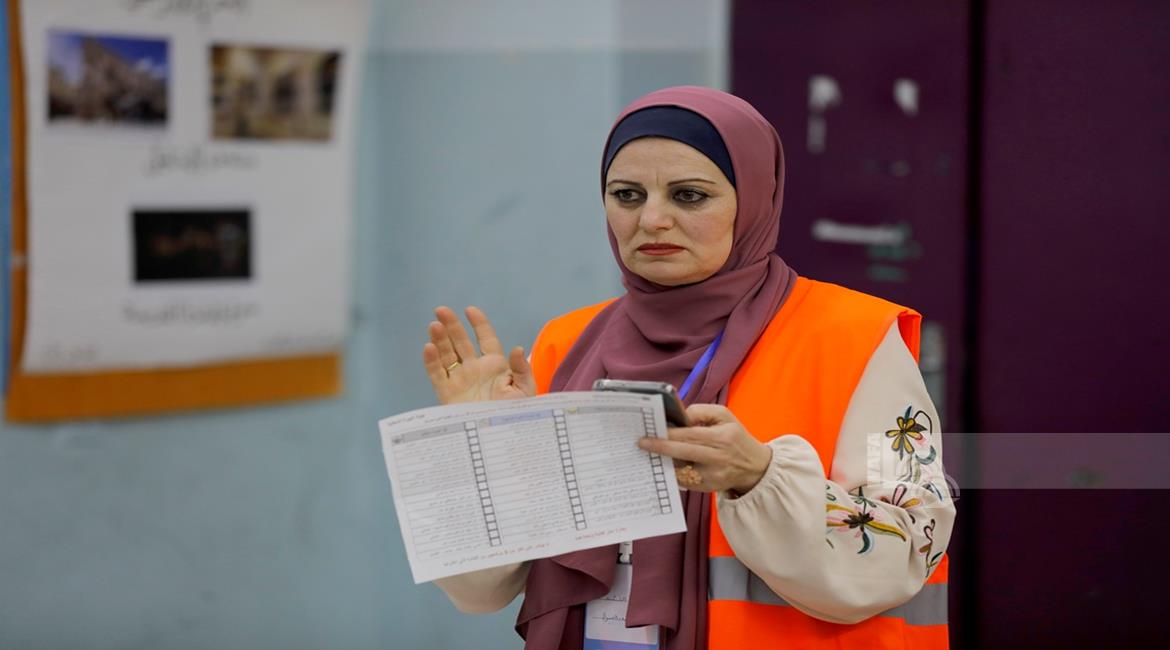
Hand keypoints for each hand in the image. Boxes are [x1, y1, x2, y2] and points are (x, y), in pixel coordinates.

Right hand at [422, 306, 535, 404]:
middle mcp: (475, 369)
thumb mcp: (525, 392)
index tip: (470, 310)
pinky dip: (431, 361)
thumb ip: (521, 369)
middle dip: (452, 326)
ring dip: (440, 339)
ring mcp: (460, 380)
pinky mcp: (447, 394)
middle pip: (461, 342)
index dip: (478, 324)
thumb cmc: (515, 415)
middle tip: (442, 310)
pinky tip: (428, 348)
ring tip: (434, 325)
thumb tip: (516, 348)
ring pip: (447, 355)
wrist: (499, 438)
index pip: (485, 339)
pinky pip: (437, 374)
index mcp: (495, 366)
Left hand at [637, 404, 772, 494]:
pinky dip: (672, 472)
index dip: (670, 433)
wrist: (754, 466)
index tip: (653, 430)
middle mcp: (718, 458)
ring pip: (681, 469)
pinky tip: (664, 465)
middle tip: (642, 443)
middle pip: (684, 452)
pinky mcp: (708, 488)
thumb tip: (679, 416)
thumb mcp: (724, 416)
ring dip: (664, 461)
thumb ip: (701, 411)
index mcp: (722, 437)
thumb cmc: (735, 437)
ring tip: (650, 454)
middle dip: (661, 447)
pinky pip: (684, 480)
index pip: (691, 435)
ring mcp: (713, 476)